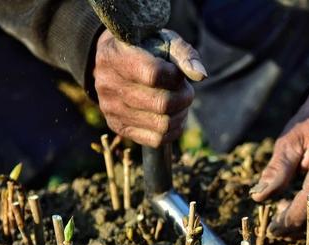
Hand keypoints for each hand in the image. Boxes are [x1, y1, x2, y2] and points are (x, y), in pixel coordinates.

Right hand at [93, 29, 206, 146]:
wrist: (114, 61)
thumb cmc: (145, 48)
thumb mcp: (164, 40)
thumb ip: (184, 54)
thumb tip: (201, 75)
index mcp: (115, 56)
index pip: (154, 74)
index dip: (175, 75)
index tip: (177, 72)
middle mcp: (107, 84)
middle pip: (161, 104)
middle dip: (184, 97)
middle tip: (186, 90)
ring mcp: (110, 108)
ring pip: (162, 125)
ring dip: (181, 114)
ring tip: (180, 102)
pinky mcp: (118, 126)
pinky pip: (157, 140)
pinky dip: (173, 129)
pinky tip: (173, 116)